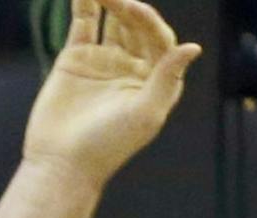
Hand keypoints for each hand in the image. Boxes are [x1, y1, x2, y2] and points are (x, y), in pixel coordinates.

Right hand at [23, 0, 200, 191]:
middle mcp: (132, 68)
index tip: (132, 9)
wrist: (63, 163)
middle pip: (137, 26)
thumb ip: (168, 78)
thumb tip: (194, 47)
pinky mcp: (77, 57)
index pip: (160, 40)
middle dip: (129, 7)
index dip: (149, 21)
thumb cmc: (108, 146)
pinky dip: (86, 2)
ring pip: (113, 19)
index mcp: (154, 83)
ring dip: (111, 0)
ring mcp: (105, 60)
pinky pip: (85, 21)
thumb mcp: (145, 114)